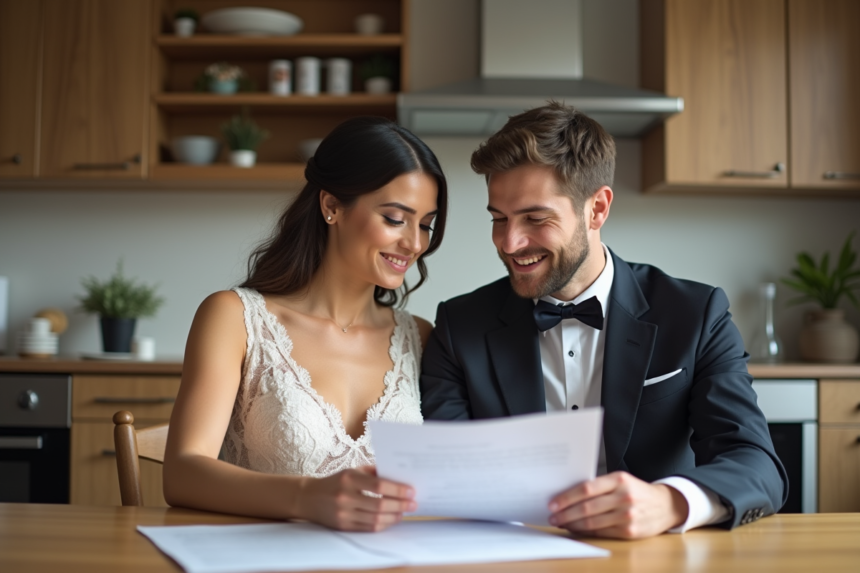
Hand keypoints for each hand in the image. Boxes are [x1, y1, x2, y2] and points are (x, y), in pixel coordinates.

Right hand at [294, 466, 415, 531]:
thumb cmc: (336, 481)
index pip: (379, 485)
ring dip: (394, 516)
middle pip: (379, 504)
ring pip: (375, 519)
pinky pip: (368, 527)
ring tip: (404, 512)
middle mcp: (345, 496)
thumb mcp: (353, 470)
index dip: (397, 490)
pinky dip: (383, 524)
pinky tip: (391, 519)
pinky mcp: (342, 526)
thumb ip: (374, 472)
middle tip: (413, 504)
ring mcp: (343, 513)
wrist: (309, 498)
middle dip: (400, 505)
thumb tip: (398, 476)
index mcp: (349, 478)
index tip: (411, 491)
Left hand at [548, 471, 687, 538]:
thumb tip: (568, 495)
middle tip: (552, 516)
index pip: (586, 489)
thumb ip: (599, 486)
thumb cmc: (637, 491)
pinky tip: (576, 529)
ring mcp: (627, 516)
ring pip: (592, 522)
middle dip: (565, 513)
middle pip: (586, 507)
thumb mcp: (621, 480)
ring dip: (572, 524)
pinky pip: (601, 532)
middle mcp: (624, 497)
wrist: (666, 505)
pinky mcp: (629, 532)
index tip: (553, 503)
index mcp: (619, 480)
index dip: (567, 497)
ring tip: (561, 523)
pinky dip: (585, 532)